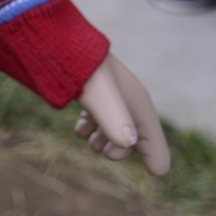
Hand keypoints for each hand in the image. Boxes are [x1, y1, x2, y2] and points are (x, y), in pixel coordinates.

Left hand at [72, 52, 169, 175]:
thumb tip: (127, 143)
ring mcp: (110, 98)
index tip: (156, 173)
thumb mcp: (100, 96)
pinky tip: (81, 126)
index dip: (155, 158)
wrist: (58, 43)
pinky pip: (98, 120)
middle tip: (99, 147)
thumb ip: (114, 120)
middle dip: (118, 150)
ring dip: (102, 141)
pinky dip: (89, 129)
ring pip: (114, 131)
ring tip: (89, 138)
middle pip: (132, 140)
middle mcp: (128, 102)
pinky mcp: (92, 94)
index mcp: (138, 105)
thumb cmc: (83, 71)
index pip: (154, 142)